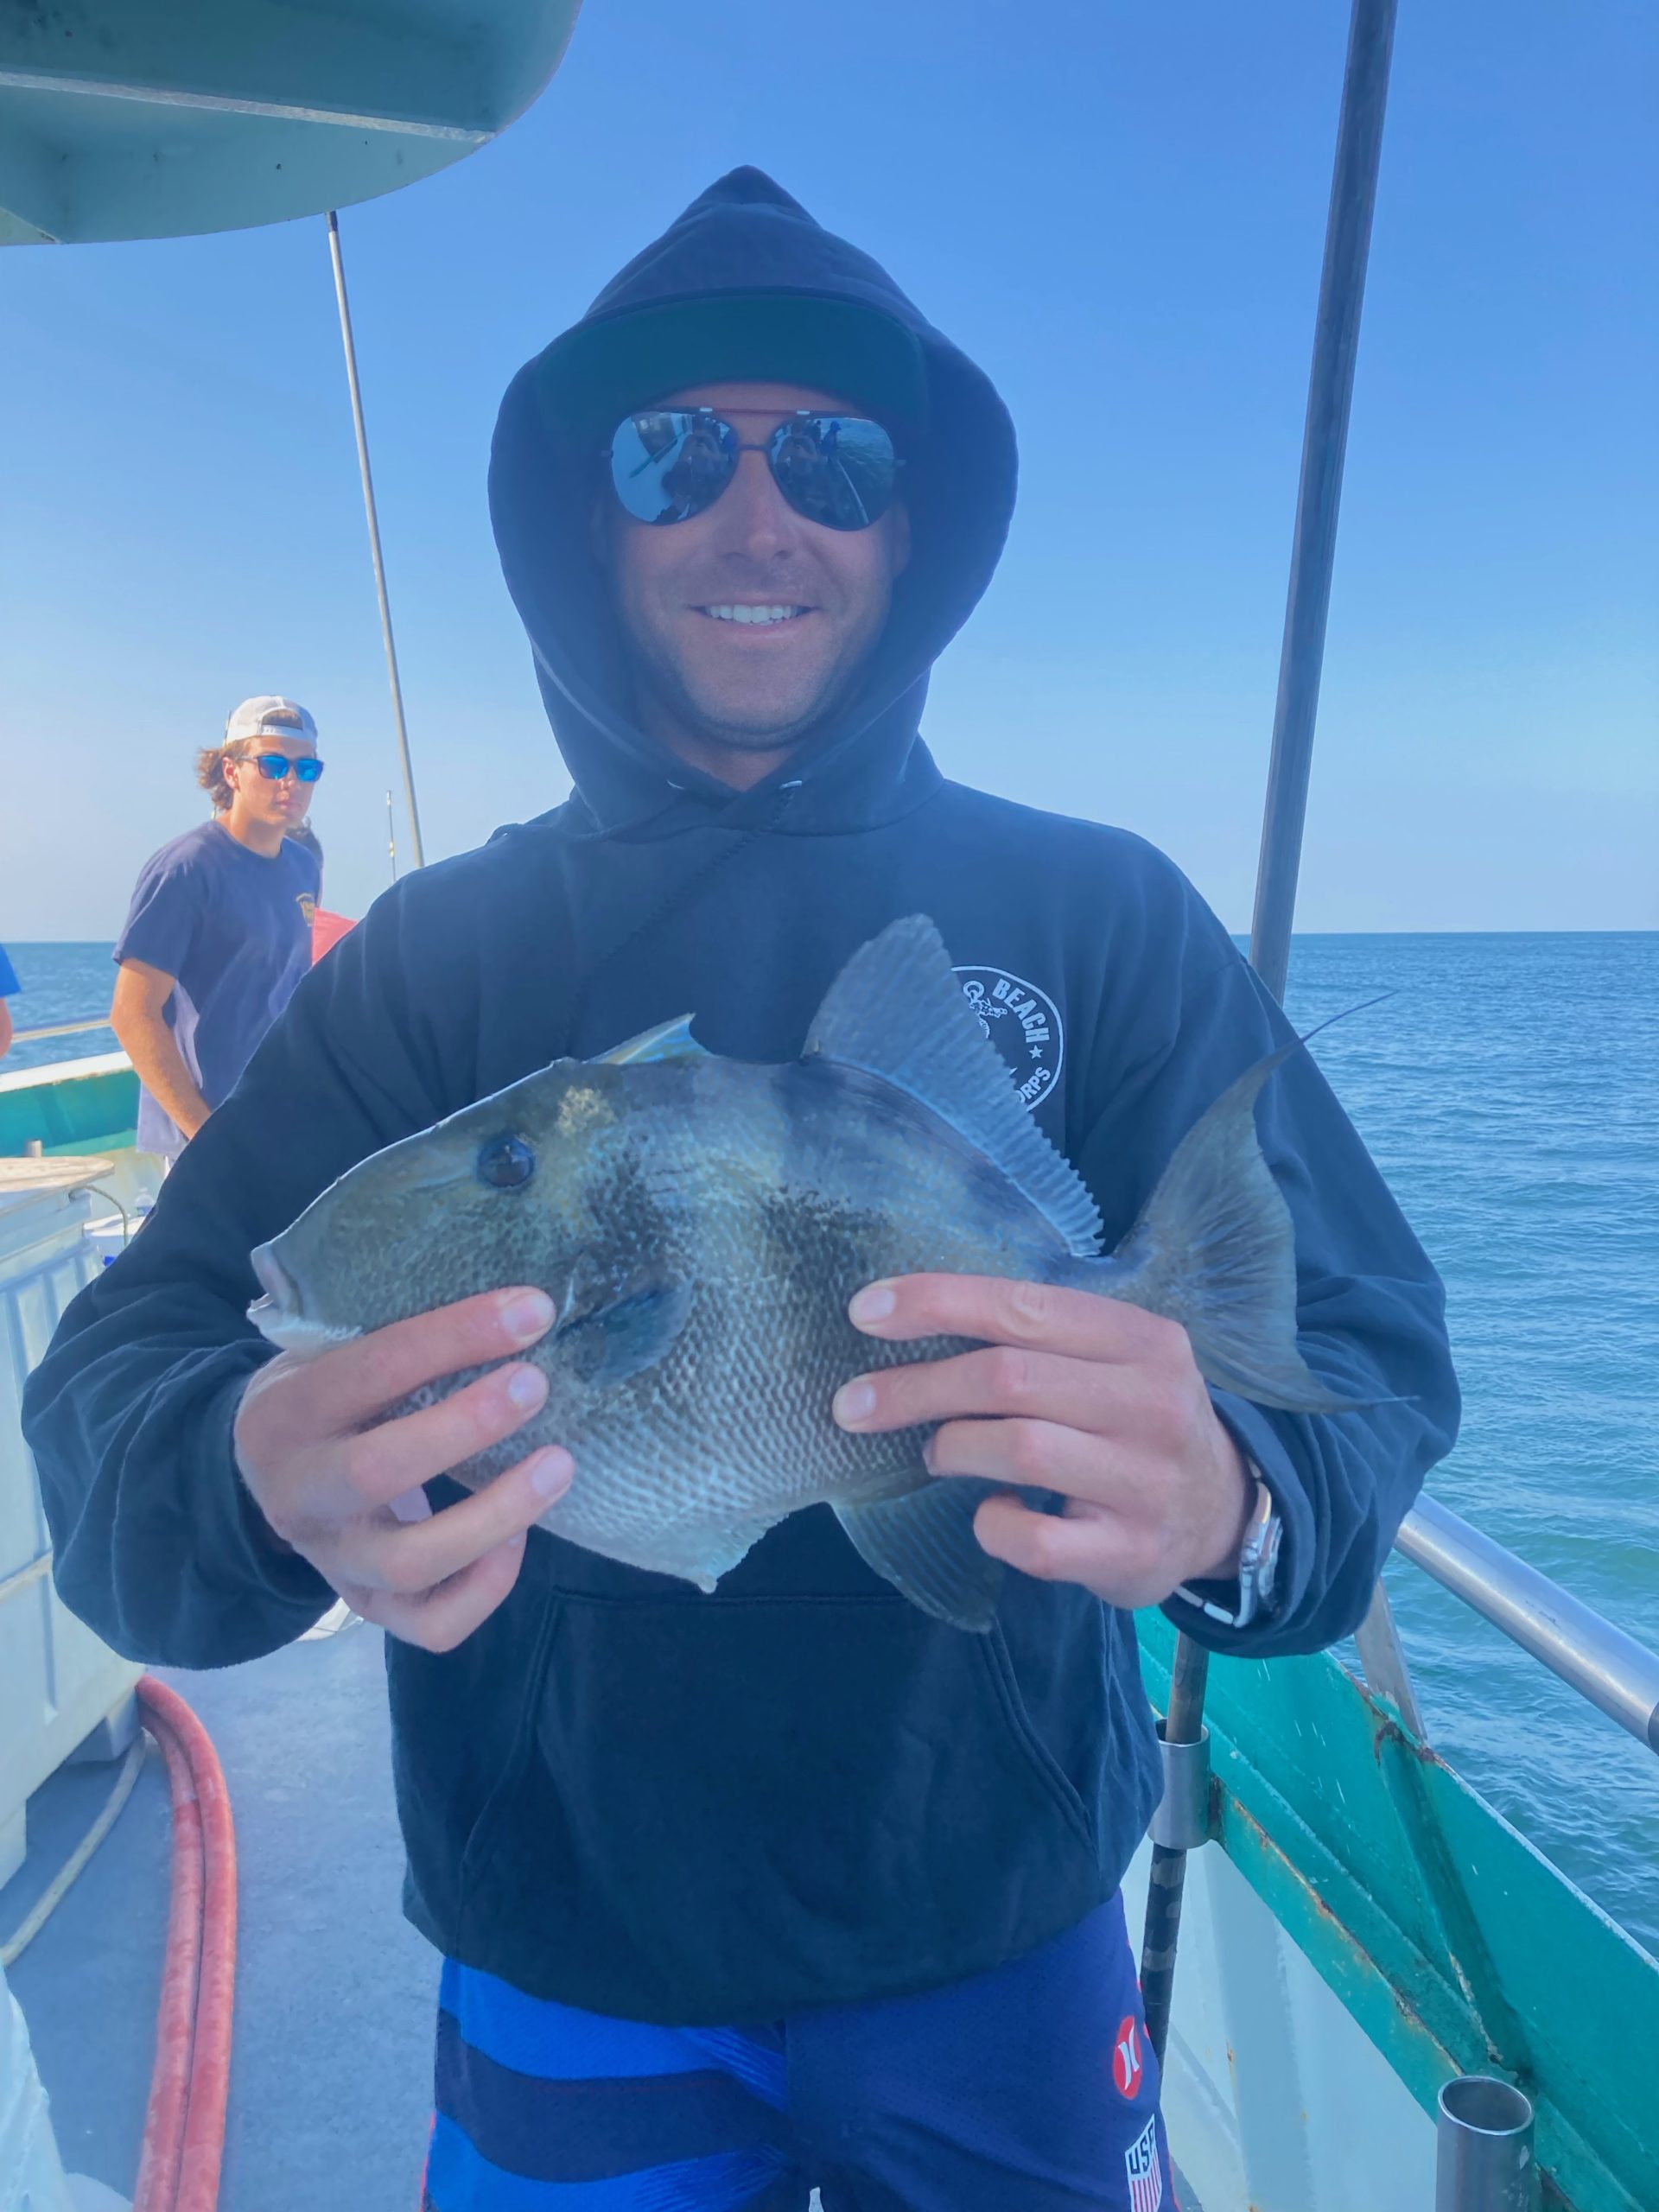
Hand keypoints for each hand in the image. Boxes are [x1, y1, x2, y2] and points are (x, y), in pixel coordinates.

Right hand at [234, 1286, 571, 1651]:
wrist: (258, 1470)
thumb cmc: (324, 1391)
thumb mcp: (327, 1349)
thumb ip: (392, 1335)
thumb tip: (517, 1306)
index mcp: (288, 1413)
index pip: (371, 1369)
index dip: (454, 1337)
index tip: (530, 1311)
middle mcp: (302, 1494)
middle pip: (378, 1472)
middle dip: (466, 1427)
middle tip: (538, 1384)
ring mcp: (333, 1560)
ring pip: (411, 1562)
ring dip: (495, 1515)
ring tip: (560, 1465)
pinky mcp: (367, 1605)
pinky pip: (432, 1624)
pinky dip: (486, 1587)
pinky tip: (521, 1537)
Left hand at [832, 1274, 1255, 1610]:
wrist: (1223, 1510)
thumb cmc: (1135, 1419)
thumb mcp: (1110, 1359)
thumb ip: (1034, 1337)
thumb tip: (907, 1316)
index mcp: (1142, 1340)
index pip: (1023, 1306)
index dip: (936, 1303)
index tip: (864, 1312)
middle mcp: (1152, 1403)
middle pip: (1008, 1379)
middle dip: (915, 1387)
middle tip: (853, 1405)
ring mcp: (1146, 1482)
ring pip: (1018, 1449)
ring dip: (952, 1447)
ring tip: (936, 1453)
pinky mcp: (1130, 1554)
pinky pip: (1033, 1541)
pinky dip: (992, 1524)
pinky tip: (994, 1511)